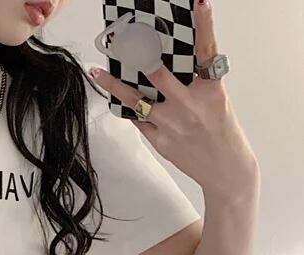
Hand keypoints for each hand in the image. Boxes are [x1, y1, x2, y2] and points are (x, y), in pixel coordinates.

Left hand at [88, 0, 258, 194]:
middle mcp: (190, 104)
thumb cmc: (221, 131)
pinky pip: (138, 121)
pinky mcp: (161, 141)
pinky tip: (116, 100)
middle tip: (123, 39)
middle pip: (159, 74)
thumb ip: (195, 83)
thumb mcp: (216, 100)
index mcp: (210, 90)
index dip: (205, 26)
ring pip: (136, 100)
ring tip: (96, 72)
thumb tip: (165, 67)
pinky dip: (129, 109)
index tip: (199, 4)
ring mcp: (173, 124)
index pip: (207, 51)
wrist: (225, 169)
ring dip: (114, 85)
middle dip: (139, 55)